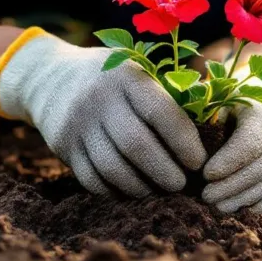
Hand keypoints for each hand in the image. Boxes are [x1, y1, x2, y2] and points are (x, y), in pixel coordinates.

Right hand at [0, 30, 206, 197]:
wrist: (49, 76)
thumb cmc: (111, 77)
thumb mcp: (136, 69)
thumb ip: (166, 92)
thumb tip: (212, 125)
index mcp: (127, 76)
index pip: (161, 113)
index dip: (184, 142)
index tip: (198, 161)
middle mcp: (99, 98)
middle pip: (137, 145)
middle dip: (165, 171)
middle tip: (182, 185)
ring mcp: (77, 123)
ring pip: (114, 168)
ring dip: (142, 187)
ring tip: (159, 191)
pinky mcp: (62, 146)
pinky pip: (92, 179)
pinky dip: (115, 191)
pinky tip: (132, 191)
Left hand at [201, 66, 261, 213]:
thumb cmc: (234, 104)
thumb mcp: (219, 98)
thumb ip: (206, 114)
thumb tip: (189, 140)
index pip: (251, 142)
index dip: (229, 161)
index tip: (205, 174)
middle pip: (261, 168)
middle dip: (232, 186)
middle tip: (206, 197)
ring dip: (242, 200)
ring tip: (217, 208)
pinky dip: (255, 206)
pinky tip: (235, 210)